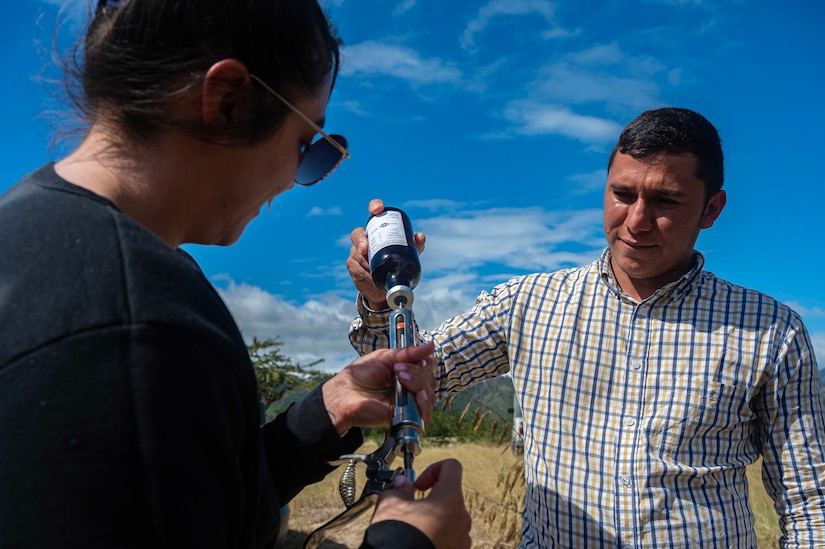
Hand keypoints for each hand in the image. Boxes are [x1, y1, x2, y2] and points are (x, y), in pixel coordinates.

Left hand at [321, 342, 435, 434]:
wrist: (344, 394)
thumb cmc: (360, 375)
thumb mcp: (385, 357)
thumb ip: (408, 353)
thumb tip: (431, 345)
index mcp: (406, 372)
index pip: (428, 368)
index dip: (427, 362)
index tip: (418, 359)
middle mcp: (410, 388)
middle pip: (431, 381)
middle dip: (419, 372)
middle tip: (398, 370)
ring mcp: (409, 403)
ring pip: (430, 395)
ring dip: (419, 383)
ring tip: (400, 379)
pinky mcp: (405, 417)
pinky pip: (425, 414)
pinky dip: (425, 403)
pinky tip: (417, 395)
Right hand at [346, 198, 426, 308]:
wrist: (385, 287)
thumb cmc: (396, 266)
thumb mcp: (408, 257)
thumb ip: (415, 246)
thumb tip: (420, 236)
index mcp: (378, 232)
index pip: (374, 215)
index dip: (374, 207)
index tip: (377, 209)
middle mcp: (365, 240)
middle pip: (357, 234)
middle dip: (360, 240)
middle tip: (365, 249)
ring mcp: (356, 253)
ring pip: (355, 252)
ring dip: (363, 260)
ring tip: (372, 269)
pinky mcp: (353, 266)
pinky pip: (355, 266)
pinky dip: (363, 271)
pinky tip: (369, 275)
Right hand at [371, 459, 471, 548]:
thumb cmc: (397, 537)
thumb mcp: (391, 504)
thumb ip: (400, 488)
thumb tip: (402, 484)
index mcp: (450, 499)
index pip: (451, 467)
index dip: (433, 470)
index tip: (418, 484)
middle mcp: (462, 518)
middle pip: (450, 496)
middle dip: (431, 498)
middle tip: (411, 508)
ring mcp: (462, 538)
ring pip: (450, 519)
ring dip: (434, 519)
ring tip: (414, 529)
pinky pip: (450, 538)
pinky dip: (437, 536)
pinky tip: (419, 541)